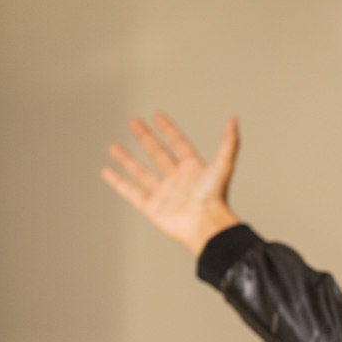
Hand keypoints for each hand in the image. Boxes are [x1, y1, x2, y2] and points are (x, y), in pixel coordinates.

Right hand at [101, 113, 240, 254]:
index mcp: (194, 169)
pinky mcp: (153, 208)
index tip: (157, 115)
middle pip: (158, 153)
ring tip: (113, 147)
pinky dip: (119, 183)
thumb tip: (234, 119)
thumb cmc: (216, 198)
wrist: (206, 226)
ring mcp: (165, 194)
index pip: (178, 143)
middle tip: (133, 121)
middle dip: (145, 137)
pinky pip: (132, 193)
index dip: (168, 129)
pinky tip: (107, 172)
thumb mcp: (224, 165)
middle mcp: (178, 180)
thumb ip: (229, 142)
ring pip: (142, 172)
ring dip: (127, 159)